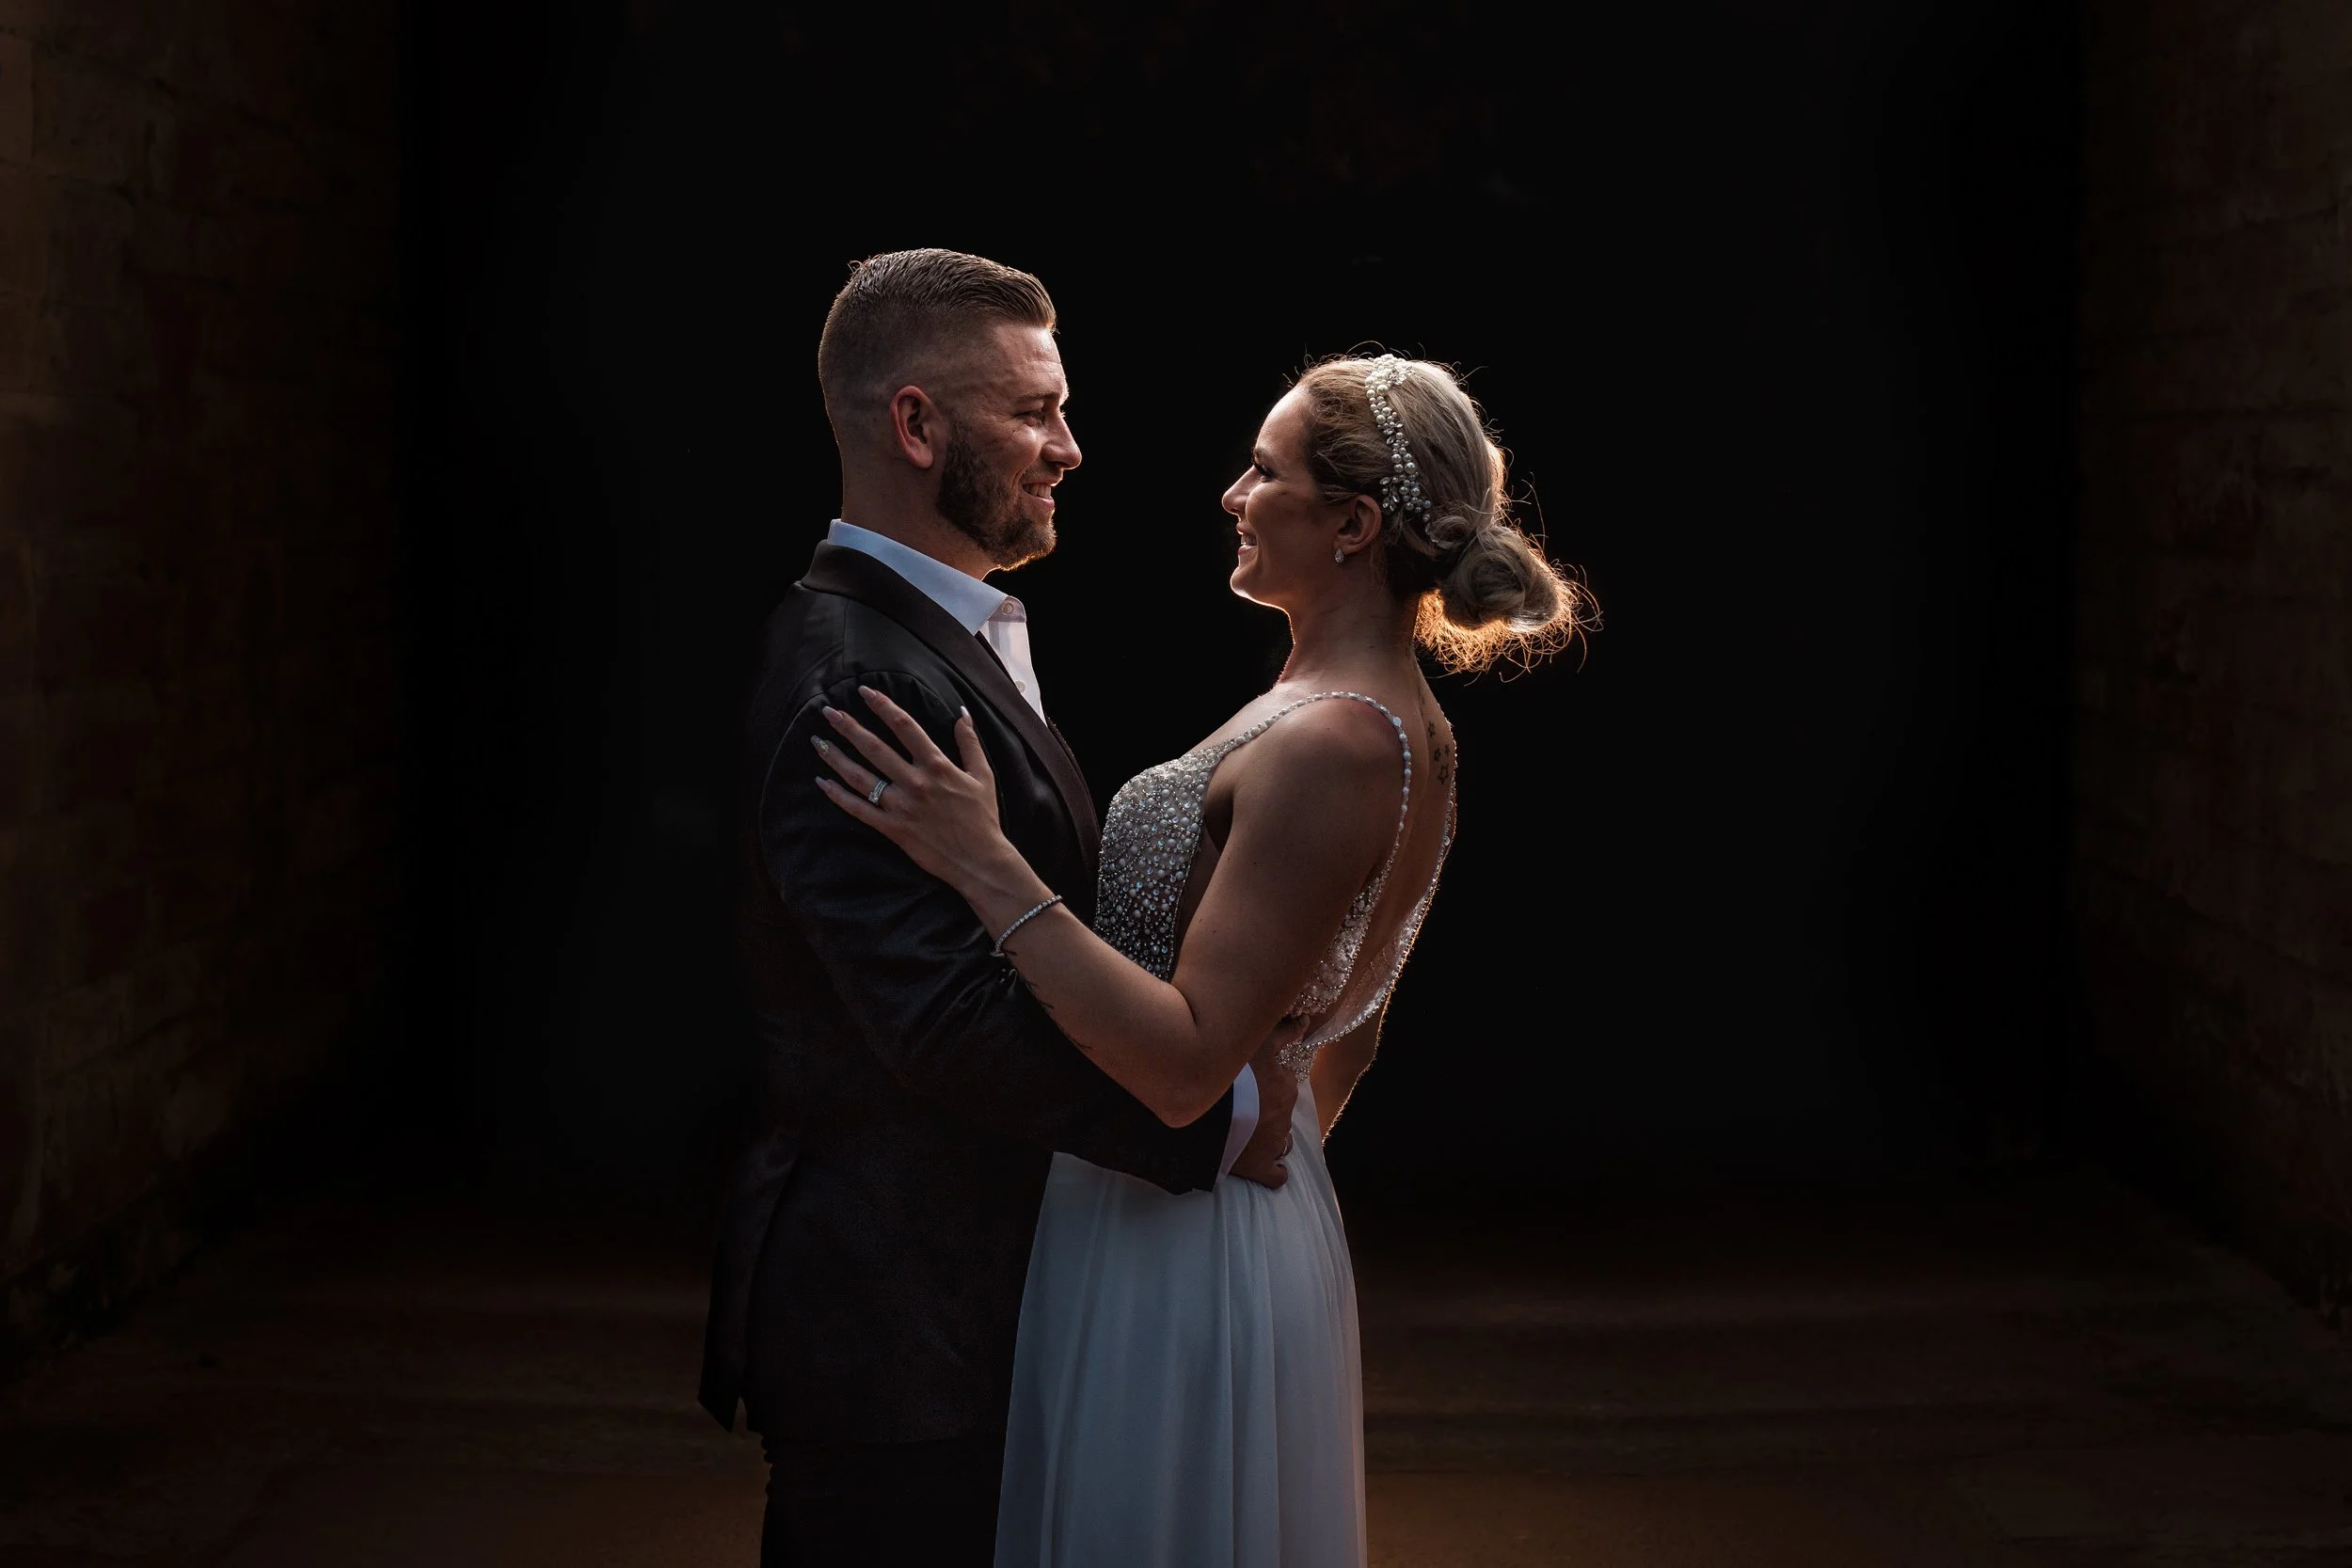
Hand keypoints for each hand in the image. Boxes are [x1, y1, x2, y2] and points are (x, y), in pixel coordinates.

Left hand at [813, 688, 1018, 895]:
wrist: (979, 860)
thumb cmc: (983, 818)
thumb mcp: (983, 775)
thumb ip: (969, 742)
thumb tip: (961, 712)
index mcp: (937, 766)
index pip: (905, 727)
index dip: (883, 706)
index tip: (865, 692)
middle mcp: (915, 782)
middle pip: (875, 748)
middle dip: (849, 727)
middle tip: (829, 711)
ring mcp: (901, 806)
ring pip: (861, 777)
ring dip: (837, 758)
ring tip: (818, 742)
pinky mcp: (893, 829)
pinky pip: (859, 810)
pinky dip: (839, 796)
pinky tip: (822, 783)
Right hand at [1229, 1024, 1303, 1189]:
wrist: (1204, 1113)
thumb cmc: (1232, 1072)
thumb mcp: (1258, 1042)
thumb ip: (1284, 1031)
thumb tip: (1305, 1022)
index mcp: (1285, 1089)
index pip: (1284, 1082)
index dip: (1268, 1080)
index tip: (1250, 1080)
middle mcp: (1284, 1118)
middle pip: (1281, 1112)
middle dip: (1268, 1109)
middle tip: (1243, 1104)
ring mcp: (1273, 1145)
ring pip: (1281, 1142)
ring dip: (1271, 1138)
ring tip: (1249, 1132)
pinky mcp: (1259, 1168)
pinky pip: (1275, 1175)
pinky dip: (1273, 1171)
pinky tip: (1265, 1164)